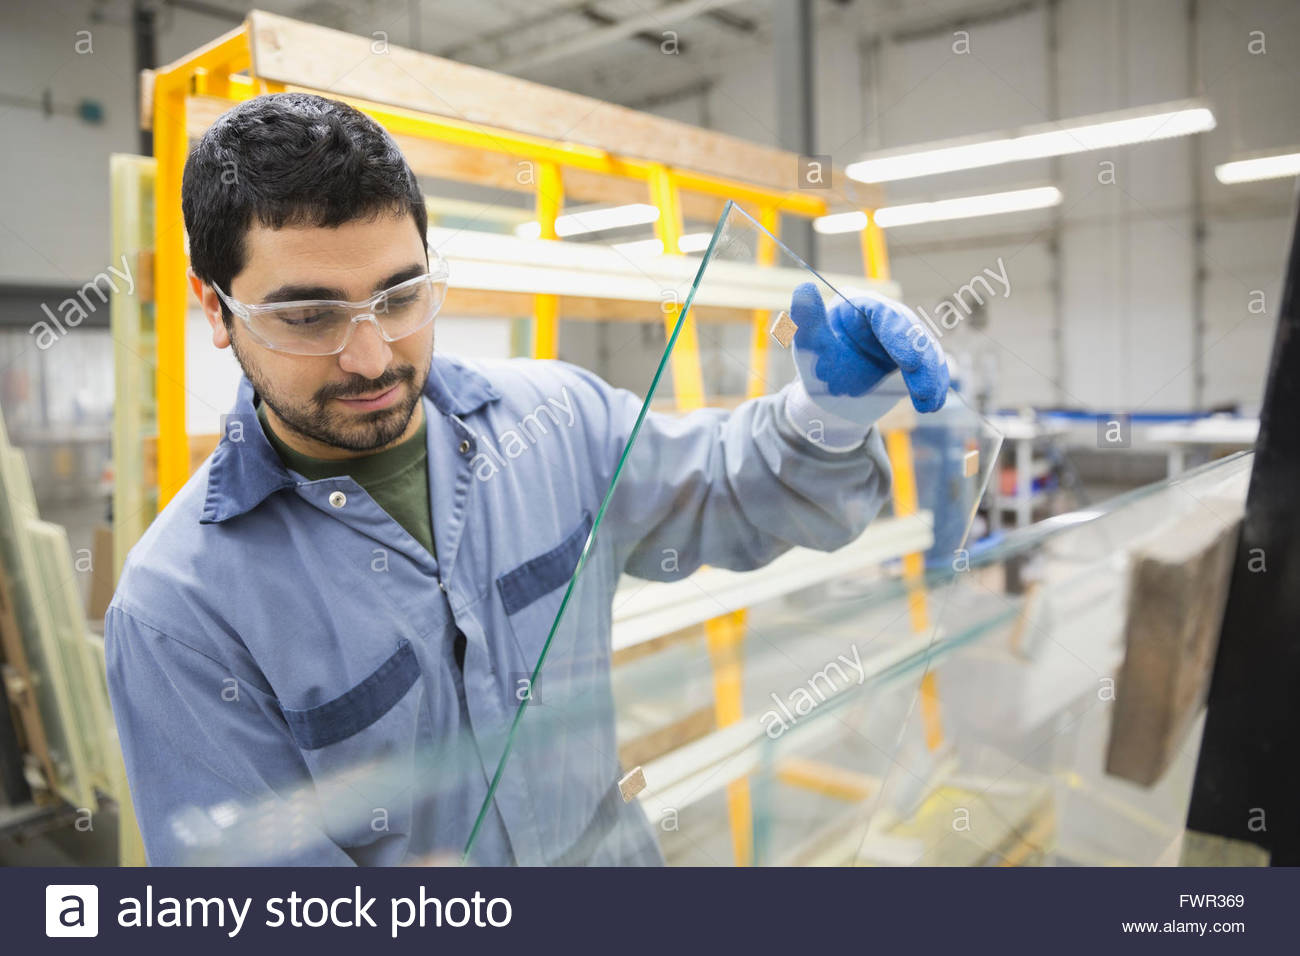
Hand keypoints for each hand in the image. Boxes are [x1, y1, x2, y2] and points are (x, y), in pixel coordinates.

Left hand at [790, 282, 948, 416]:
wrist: (832, 399)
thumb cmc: (818, 368)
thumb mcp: (810, 347)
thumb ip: (808, 320)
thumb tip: (803, 289)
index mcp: (858, 305)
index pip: (885, 313)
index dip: (901, 335)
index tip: (910, 362)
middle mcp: (884, 316)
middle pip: (911, 331)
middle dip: (921, 360)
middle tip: (923, 390)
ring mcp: (902, 335)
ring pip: (926, 349)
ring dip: (931, 375)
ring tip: (928, 402)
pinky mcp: (914, 354)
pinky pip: (931, 366)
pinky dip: (935, 384)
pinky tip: (933, 404)